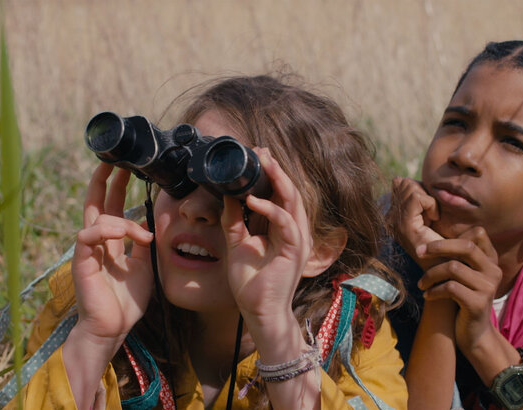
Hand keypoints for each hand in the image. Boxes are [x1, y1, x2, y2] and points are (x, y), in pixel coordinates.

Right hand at [71, 163, 153, 344]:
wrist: (114, 327)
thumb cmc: (126, 300)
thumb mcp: (143, 265)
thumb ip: (142, 243)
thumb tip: (148, 221)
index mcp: (111, 242)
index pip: (109, 206)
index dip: (115, 186)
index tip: (125, 168)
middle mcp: (97, 242)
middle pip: (96, 203)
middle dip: (106, 181)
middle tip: (118, 161)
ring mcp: (88, 251)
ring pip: (97, 217)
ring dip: (123, 221)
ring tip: (143, 237)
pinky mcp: (82, 262)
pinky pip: (88, 236)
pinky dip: (106, 230)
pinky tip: (122, 234)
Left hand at [221, 148, 310, 324]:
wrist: (258, 311)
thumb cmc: (251, 282)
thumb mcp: (237, 243)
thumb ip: (234, 219)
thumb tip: (226, 194)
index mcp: (282, 227)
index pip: (280, 194)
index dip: (271, 173)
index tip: (256, 155)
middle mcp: (293, 230)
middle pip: (289, 191)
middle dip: (276, 169)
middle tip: (261, 151)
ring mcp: (297, 239)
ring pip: (293, 200)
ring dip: (278, 179)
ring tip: (263, 162)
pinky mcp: (294, 250)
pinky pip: (285, 222)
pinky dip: (270, 209)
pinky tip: (253, 199)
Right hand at [388, 177, 442, 268]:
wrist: (450, 265)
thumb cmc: (446, 240)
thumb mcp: (429, 212)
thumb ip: (416, 196)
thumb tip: (397, 179)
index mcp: (395, 215)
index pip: (399, 183)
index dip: (420, 190)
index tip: (429, 211)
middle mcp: (391, 219)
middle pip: (404, 183)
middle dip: (424, 193)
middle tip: (431, 215)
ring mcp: (395, 223)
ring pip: (410, 188)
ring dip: (428, 200)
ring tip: (433, 218)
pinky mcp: (404, 226)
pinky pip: (417, 198)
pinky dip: (431, 205)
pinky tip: (435, 219)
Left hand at [417, 227, 501, 353]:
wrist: (473, 334)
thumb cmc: (461, 299)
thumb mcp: (463, 275)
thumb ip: (457, 256)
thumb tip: (431, 235)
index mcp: (490, 260)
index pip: (478, 233)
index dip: (452, 235)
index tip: (430, 244)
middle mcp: (493, 271)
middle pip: (466, 246)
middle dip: (438, 247)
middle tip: (418, 253)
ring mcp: (488, 287)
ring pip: (453, 267)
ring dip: (431, 274)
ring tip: (422, 284)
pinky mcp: (478, 304)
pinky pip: (450, 288)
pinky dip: (434, 290)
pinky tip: (427, 296)